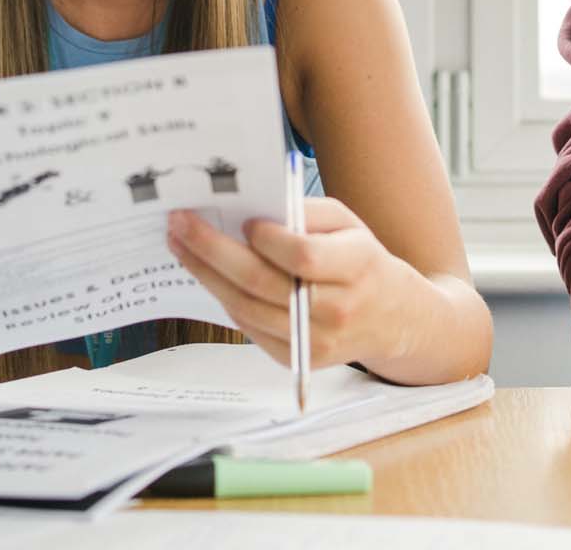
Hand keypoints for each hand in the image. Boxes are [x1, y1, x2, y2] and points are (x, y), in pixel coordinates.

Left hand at [165, 198, 418, 368]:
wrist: (390, 317)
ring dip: (206, 275)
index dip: (268, 240)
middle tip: (180, 224)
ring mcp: (317, 342)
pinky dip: (225, 299)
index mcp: (357, 267)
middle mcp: (338, 310)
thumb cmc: (361, 260)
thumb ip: (306, 212)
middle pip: (262, 284)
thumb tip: (253, 212)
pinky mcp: (298, 360)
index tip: (244, 221)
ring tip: (181, 246)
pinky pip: (249, 328)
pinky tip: (208, 275)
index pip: (303, 257)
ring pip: (247, 308)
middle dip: (212, 250)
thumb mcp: (348, 224)